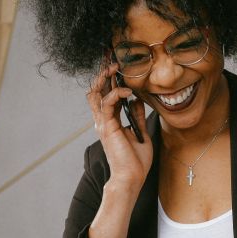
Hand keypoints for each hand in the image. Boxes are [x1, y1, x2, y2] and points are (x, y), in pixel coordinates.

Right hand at [87, 63, 152, 191]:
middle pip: (96, 90)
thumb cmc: (136, 161)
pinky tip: (128, 91)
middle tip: (112, 60)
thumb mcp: (140, 133)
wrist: (131, 178)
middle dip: (103, 73)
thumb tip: (137, 100)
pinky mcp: (107, 127)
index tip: (117, 66)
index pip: (104, 95)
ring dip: (105, 78)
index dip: (108, 80)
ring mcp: (103, 123)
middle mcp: (103, 121)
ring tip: (116, 68)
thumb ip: (136, 116)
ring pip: (96, 93)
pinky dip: (116, 93)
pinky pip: (107, 103)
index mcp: (109, 122)